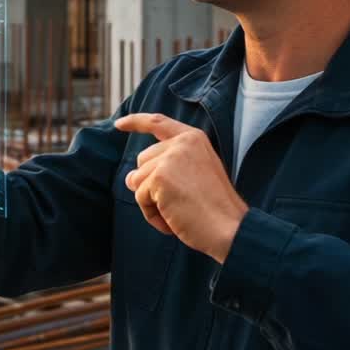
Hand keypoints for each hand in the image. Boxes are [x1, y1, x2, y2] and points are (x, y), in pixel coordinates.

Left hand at [114, 113, 248, 262]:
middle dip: (151, 185)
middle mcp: (181, 142)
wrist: (230, 228)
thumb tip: (129, 178)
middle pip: (143, 161)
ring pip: (138, 181)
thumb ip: (164, 169)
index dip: (136, 122)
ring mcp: (170, 158)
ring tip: (178, 213)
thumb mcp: (194, 177)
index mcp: (193, 138)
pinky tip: (173, 221)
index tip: (119, 124)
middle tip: (179, 203)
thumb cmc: (215, 209)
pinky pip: (140, 197)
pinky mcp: (159, 177)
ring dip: (152, 202)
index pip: (158, 122)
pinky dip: (152, 215)